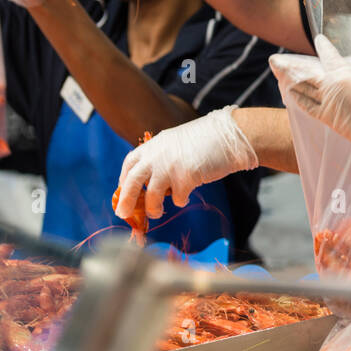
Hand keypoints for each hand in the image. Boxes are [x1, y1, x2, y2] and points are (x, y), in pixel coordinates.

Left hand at [116, 106, 257, 220]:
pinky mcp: (184, 179)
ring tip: (157, 213)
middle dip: (125, 201)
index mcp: (153, 146)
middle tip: (123, 214)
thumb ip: (161, 155)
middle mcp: (156, 156)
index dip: (124, 179)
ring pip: (150, 197)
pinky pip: (177, 198)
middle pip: (131, 183)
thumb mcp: (175, 141)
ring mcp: (169, 168)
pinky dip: (180, 200)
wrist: (227, 136)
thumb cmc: (206, 139)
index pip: (129, 164)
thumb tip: (151, 178)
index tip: (124, 189)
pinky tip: (186, 195)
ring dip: (153, 209)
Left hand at [269, 35, 350, 185]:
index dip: (323, 46)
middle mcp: (328, 86)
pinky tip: (290, 94)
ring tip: (278, 74)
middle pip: (303, 73)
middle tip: (274, 59)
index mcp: (342, 72)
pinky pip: (305, 106)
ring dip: (289, 81)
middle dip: (287, 66)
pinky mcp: (326, 118)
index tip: (319, 40)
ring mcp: (325, 103)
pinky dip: (297, 98)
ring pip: (301, 89)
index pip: (328, 55)